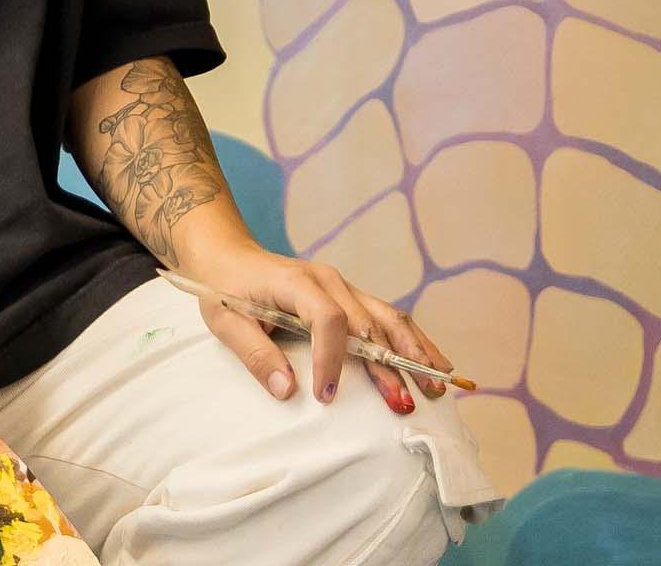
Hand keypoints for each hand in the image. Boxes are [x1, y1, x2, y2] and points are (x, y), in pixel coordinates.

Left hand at [181, 246, 455, 412]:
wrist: (229, 255)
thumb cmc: (224, 289)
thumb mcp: (226, 323)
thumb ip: (256, 355)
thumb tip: (287, 392)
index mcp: (297, 284)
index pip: (328, 319)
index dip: (332, 359)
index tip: (326, 396)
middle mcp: (329, 281)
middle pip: (369, 323)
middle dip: (389, 367)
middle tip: (403, 405)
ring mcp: (344, 287)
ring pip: (389, 318)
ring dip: (413, 353)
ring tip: (436, 387)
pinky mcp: (350, 297)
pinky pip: (387, 317)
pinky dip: (412, 341)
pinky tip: (432, 363)